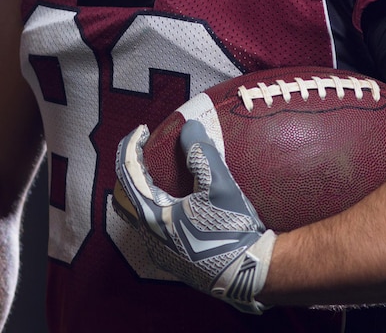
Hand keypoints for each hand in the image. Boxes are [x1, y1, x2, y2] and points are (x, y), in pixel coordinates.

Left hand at [115, 120, 275, 313]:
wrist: (249, 273)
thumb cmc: (233, 230)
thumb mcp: (220, 186)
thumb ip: (201, 153)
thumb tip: (189, 125)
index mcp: (151, 217)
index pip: (128, 174)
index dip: (131, 148)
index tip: (142, 131)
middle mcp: (149, 238)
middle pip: (125, 199)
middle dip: (130, 175)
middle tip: (146, 157)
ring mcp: (161, 254)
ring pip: (140, 218)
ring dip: (145, 195)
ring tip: (163, 179)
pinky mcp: (175, 263)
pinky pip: (156, 232)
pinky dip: (158, 212)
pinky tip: (180, 207)